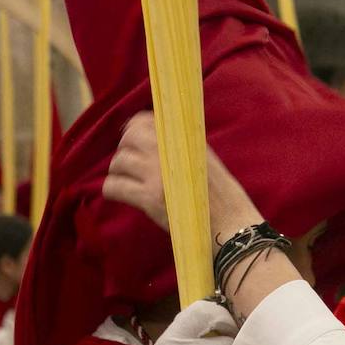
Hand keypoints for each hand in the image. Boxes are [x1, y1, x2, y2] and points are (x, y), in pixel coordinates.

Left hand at [104, 113, 262, 248]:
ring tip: (130, 183)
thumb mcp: (205, 159)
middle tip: (130, 167)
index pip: (144, 120)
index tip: (132, 142)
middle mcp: (170, 150)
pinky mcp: (149, 198)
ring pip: (118, 162)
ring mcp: (158, 173)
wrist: (230, 224)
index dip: (133, 129)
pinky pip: (114, 186)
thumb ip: (181, 147)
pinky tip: (122, 196)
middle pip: (128, 138)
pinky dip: (113, 191)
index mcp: (184, 139)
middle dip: (125, 152)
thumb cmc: (221, 197)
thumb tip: (151, 138)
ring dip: (119, 173)